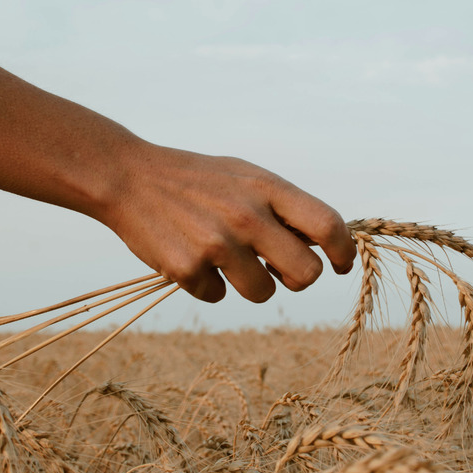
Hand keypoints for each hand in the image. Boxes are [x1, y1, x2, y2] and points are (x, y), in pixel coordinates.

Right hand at [97, 142, 355, 302]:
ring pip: (263, 293)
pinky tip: (191, 257)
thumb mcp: (244, 176)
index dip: (343, 251)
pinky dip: (208, 285)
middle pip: (306, 274)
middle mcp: (247, 216)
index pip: (327, 225)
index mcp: (266, 188)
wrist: (129, 177)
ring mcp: (217, 244)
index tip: (341, 265)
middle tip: (279, 270)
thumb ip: (282, 207)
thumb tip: (321, 246)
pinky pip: (218, 297)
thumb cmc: (196, 179)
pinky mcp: (188, 269)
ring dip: (252, 285)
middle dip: (296, 278)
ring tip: (227, 260)